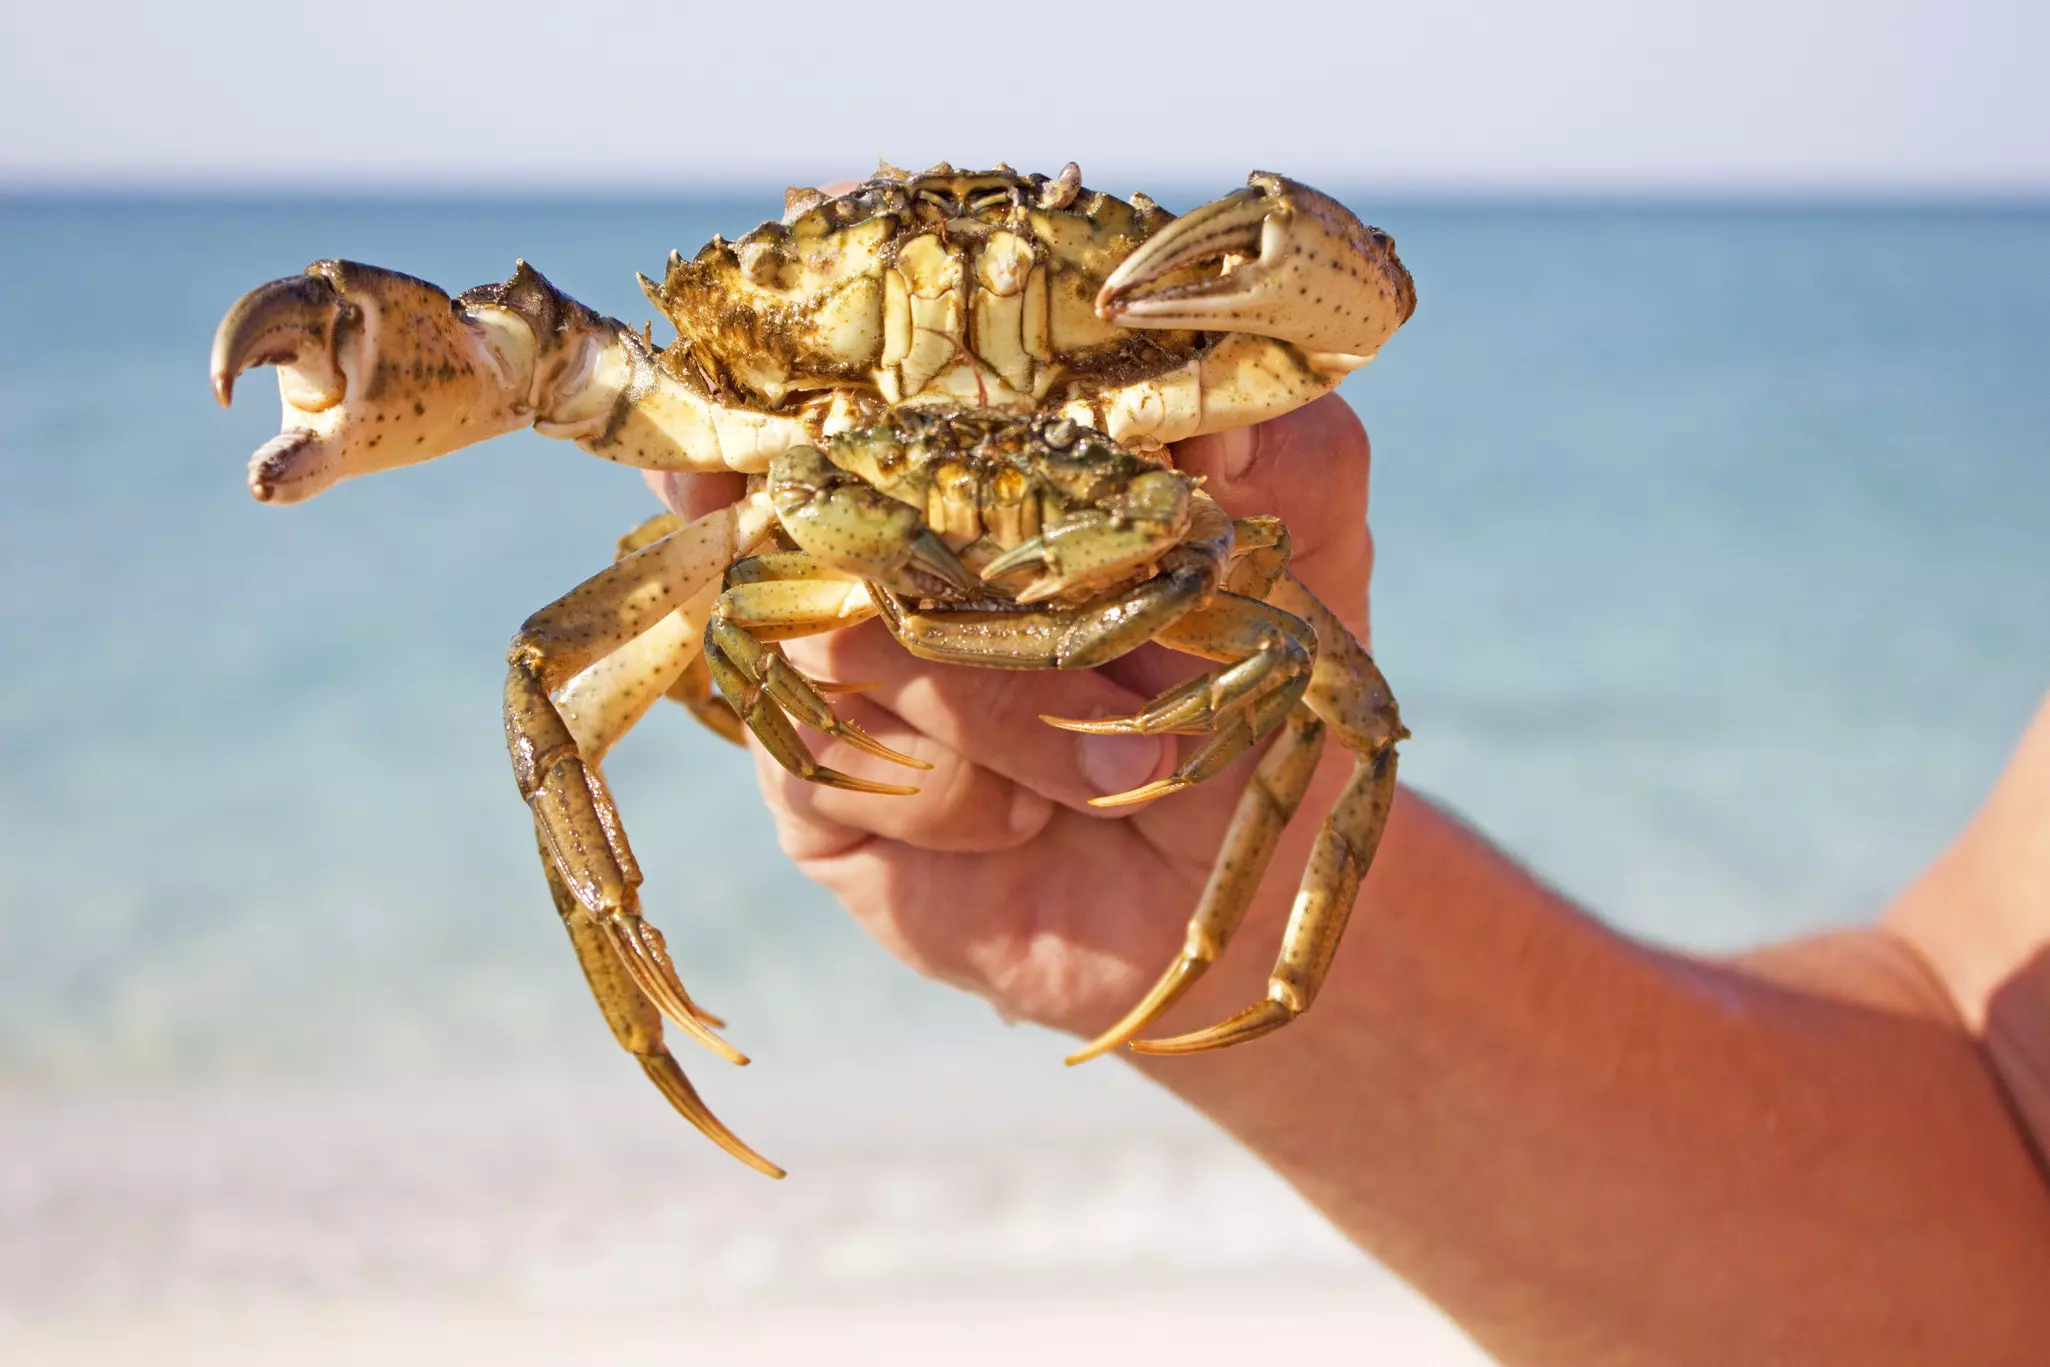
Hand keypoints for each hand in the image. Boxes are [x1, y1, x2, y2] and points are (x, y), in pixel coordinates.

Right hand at [649, 394, 1377, 1042]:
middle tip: (1139, 647)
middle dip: (1000, 583)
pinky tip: (1022, 826)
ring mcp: (829, 666)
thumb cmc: (1239, 698)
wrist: (1220, 886)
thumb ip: (1290, 469)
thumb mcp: (1298, 573)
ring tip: (1119, 756)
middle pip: (848, 507)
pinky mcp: (809, 790)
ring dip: (1006, 711)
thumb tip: (1221, 423)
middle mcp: (879, 548)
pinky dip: (955, 798)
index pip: (881, 378)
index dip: (876, 383)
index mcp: (977, 463)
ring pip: (846, 638)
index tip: (922, 397)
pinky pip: (828, 761)